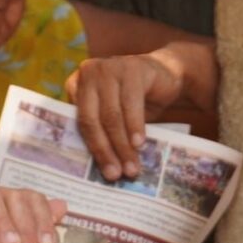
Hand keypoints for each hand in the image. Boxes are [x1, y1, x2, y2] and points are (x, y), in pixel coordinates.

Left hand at [66, 52, 182, 181]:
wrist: (166, 74)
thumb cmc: (135, 100)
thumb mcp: (114, 113)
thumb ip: (102, 131)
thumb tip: (103, 170)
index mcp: (76, 85)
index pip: (78, 123)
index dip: (91, 150)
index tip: (103, 173)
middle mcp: (88, 73)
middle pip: (92, 119)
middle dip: (105, 151)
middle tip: (117, 174)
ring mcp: (109, 68)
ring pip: (111, 115)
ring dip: (122, 145)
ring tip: (132, 166)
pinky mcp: (131, 67)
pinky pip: (131, 103)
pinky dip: (135, 126)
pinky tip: (139, 144)